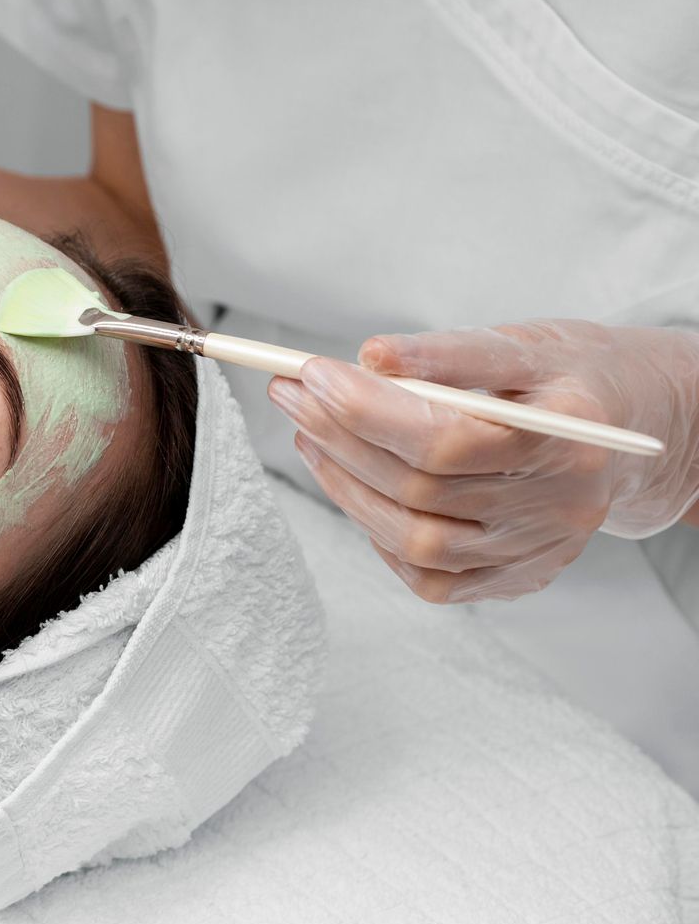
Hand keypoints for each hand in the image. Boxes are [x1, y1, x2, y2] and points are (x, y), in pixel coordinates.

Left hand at [266, 320, 698, 603]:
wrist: (631, 428)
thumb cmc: (570, 377)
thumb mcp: (523, 345)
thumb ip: (451, 353)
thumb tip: (371, 357)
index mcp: (569, 439)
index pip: (445, 440)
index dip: (366, 411)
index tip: (311, 374)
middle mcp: (559, 506)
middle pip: (420, 490)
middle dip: (339, 438)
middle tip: (292, 395)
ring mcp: (539, 550)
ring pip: (415, 540)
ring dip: (346, 487)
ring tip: (311, 436)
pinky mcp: (519, 576)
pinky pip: (431, 577)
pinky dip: (380, 536)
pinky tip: (358, 488)